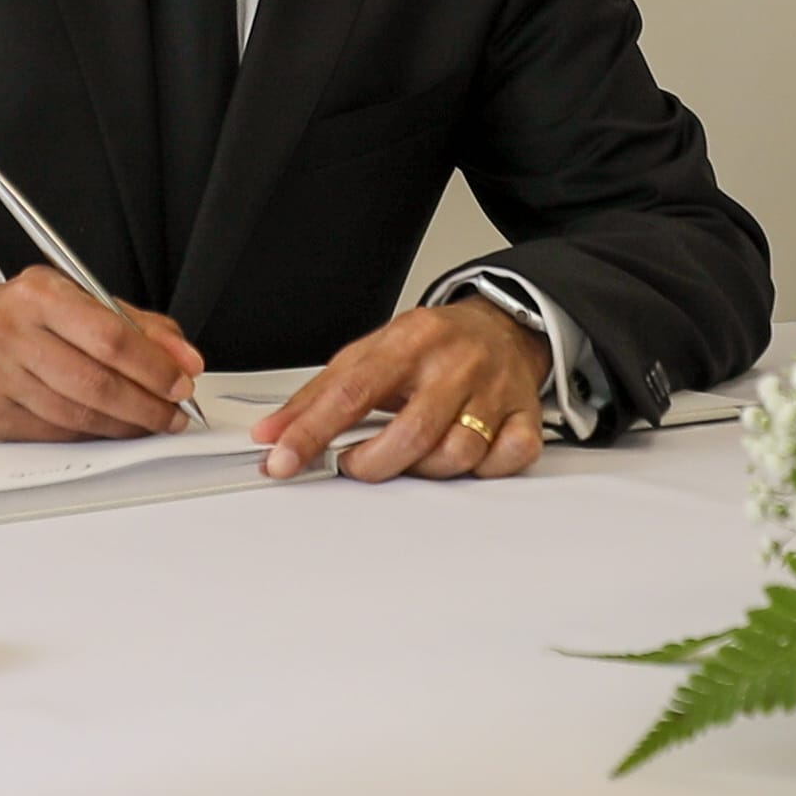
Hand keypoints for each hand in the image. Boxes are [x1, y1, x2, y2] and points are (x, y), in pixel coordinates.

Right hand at [0, 264, 204, 441]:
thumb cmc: (22, 317)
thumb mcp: (76, 300)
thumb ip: (138, 325)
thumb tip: (185, 359)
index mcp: (38, 293)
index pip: (110, 336)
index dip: (154, 366)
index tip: (182, 382)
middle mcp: (10, 332)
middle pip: (96, 382)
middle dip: (147, 405)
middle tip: (173, 414)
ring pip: (78, 416)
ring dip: (125, 426)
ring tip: (149, 423)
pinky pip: (56, 434)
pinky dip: (92, 436)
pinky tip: (110, 429)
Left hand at [255, 300, 548, 482]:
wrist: (502, 325)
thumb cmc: (431, 344)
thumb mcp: (369, 354)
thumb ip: (317, 396)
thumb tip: (271, 435)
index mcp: (409, 342)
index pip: (351, 392)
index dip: (312, 432)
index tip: (282, 460)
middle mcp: (454, 364)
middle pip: (410, 434)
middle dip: (372, 463)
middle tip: (356, 463)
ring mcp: (494, 390)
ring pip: (457, 454)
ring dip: (425, 469)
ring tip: (413, 454)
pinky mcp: (525, 415)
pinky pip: (505, 459)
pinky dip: (482, 469)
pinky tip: (467, 453)